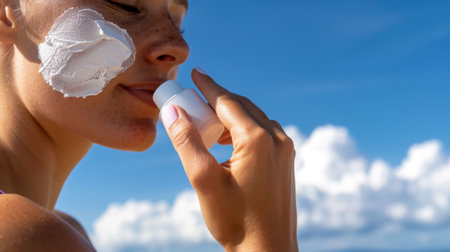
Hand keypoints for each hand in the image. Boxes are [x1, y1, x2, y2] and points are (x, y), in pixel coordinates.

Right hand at [161, 68, 297, 251]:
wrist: (268, 250)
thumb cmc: (235, 221)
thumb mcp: (203, 181)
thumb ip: (186, 142)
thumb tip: (172, 111)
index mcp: (257, 139)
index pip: (227, 101)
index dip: (207, 86)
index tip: (194, 72)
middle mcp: (277, 138)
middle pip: (241, 106)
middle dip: (216, 99)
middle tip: (193, 99)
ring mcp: (285, 149)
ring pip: (253, 117)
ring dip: (229, 115)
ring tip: (205, 122)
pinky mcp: (286, 160)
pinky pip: (262, 131)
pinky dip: (242, 128)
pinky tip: (226, 141)